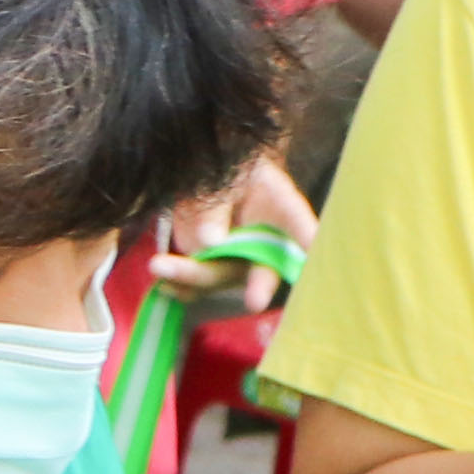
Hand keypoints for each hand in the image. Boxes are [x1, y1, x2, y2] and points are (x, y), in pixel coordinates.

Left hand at [162, 154, 318, 294]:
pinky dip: (177, 285)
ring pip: (221, 276)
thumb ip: (217, 207)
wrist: (210, 177)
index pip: (298, 222)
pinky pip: (196, 285)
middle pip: (264, 268)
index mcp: (281, 207)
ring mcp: (238, 260)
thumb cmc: (230, 170)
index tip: (314, 249)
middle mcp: (265, 242)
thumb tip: (211, 242)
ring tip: (159, 266)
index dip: (307, 237)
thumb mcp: (223, 177)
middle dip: (260, 287)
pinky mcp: (210, 267)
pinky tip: (162, 283)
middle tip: (255, 302)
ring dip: (191, 276)